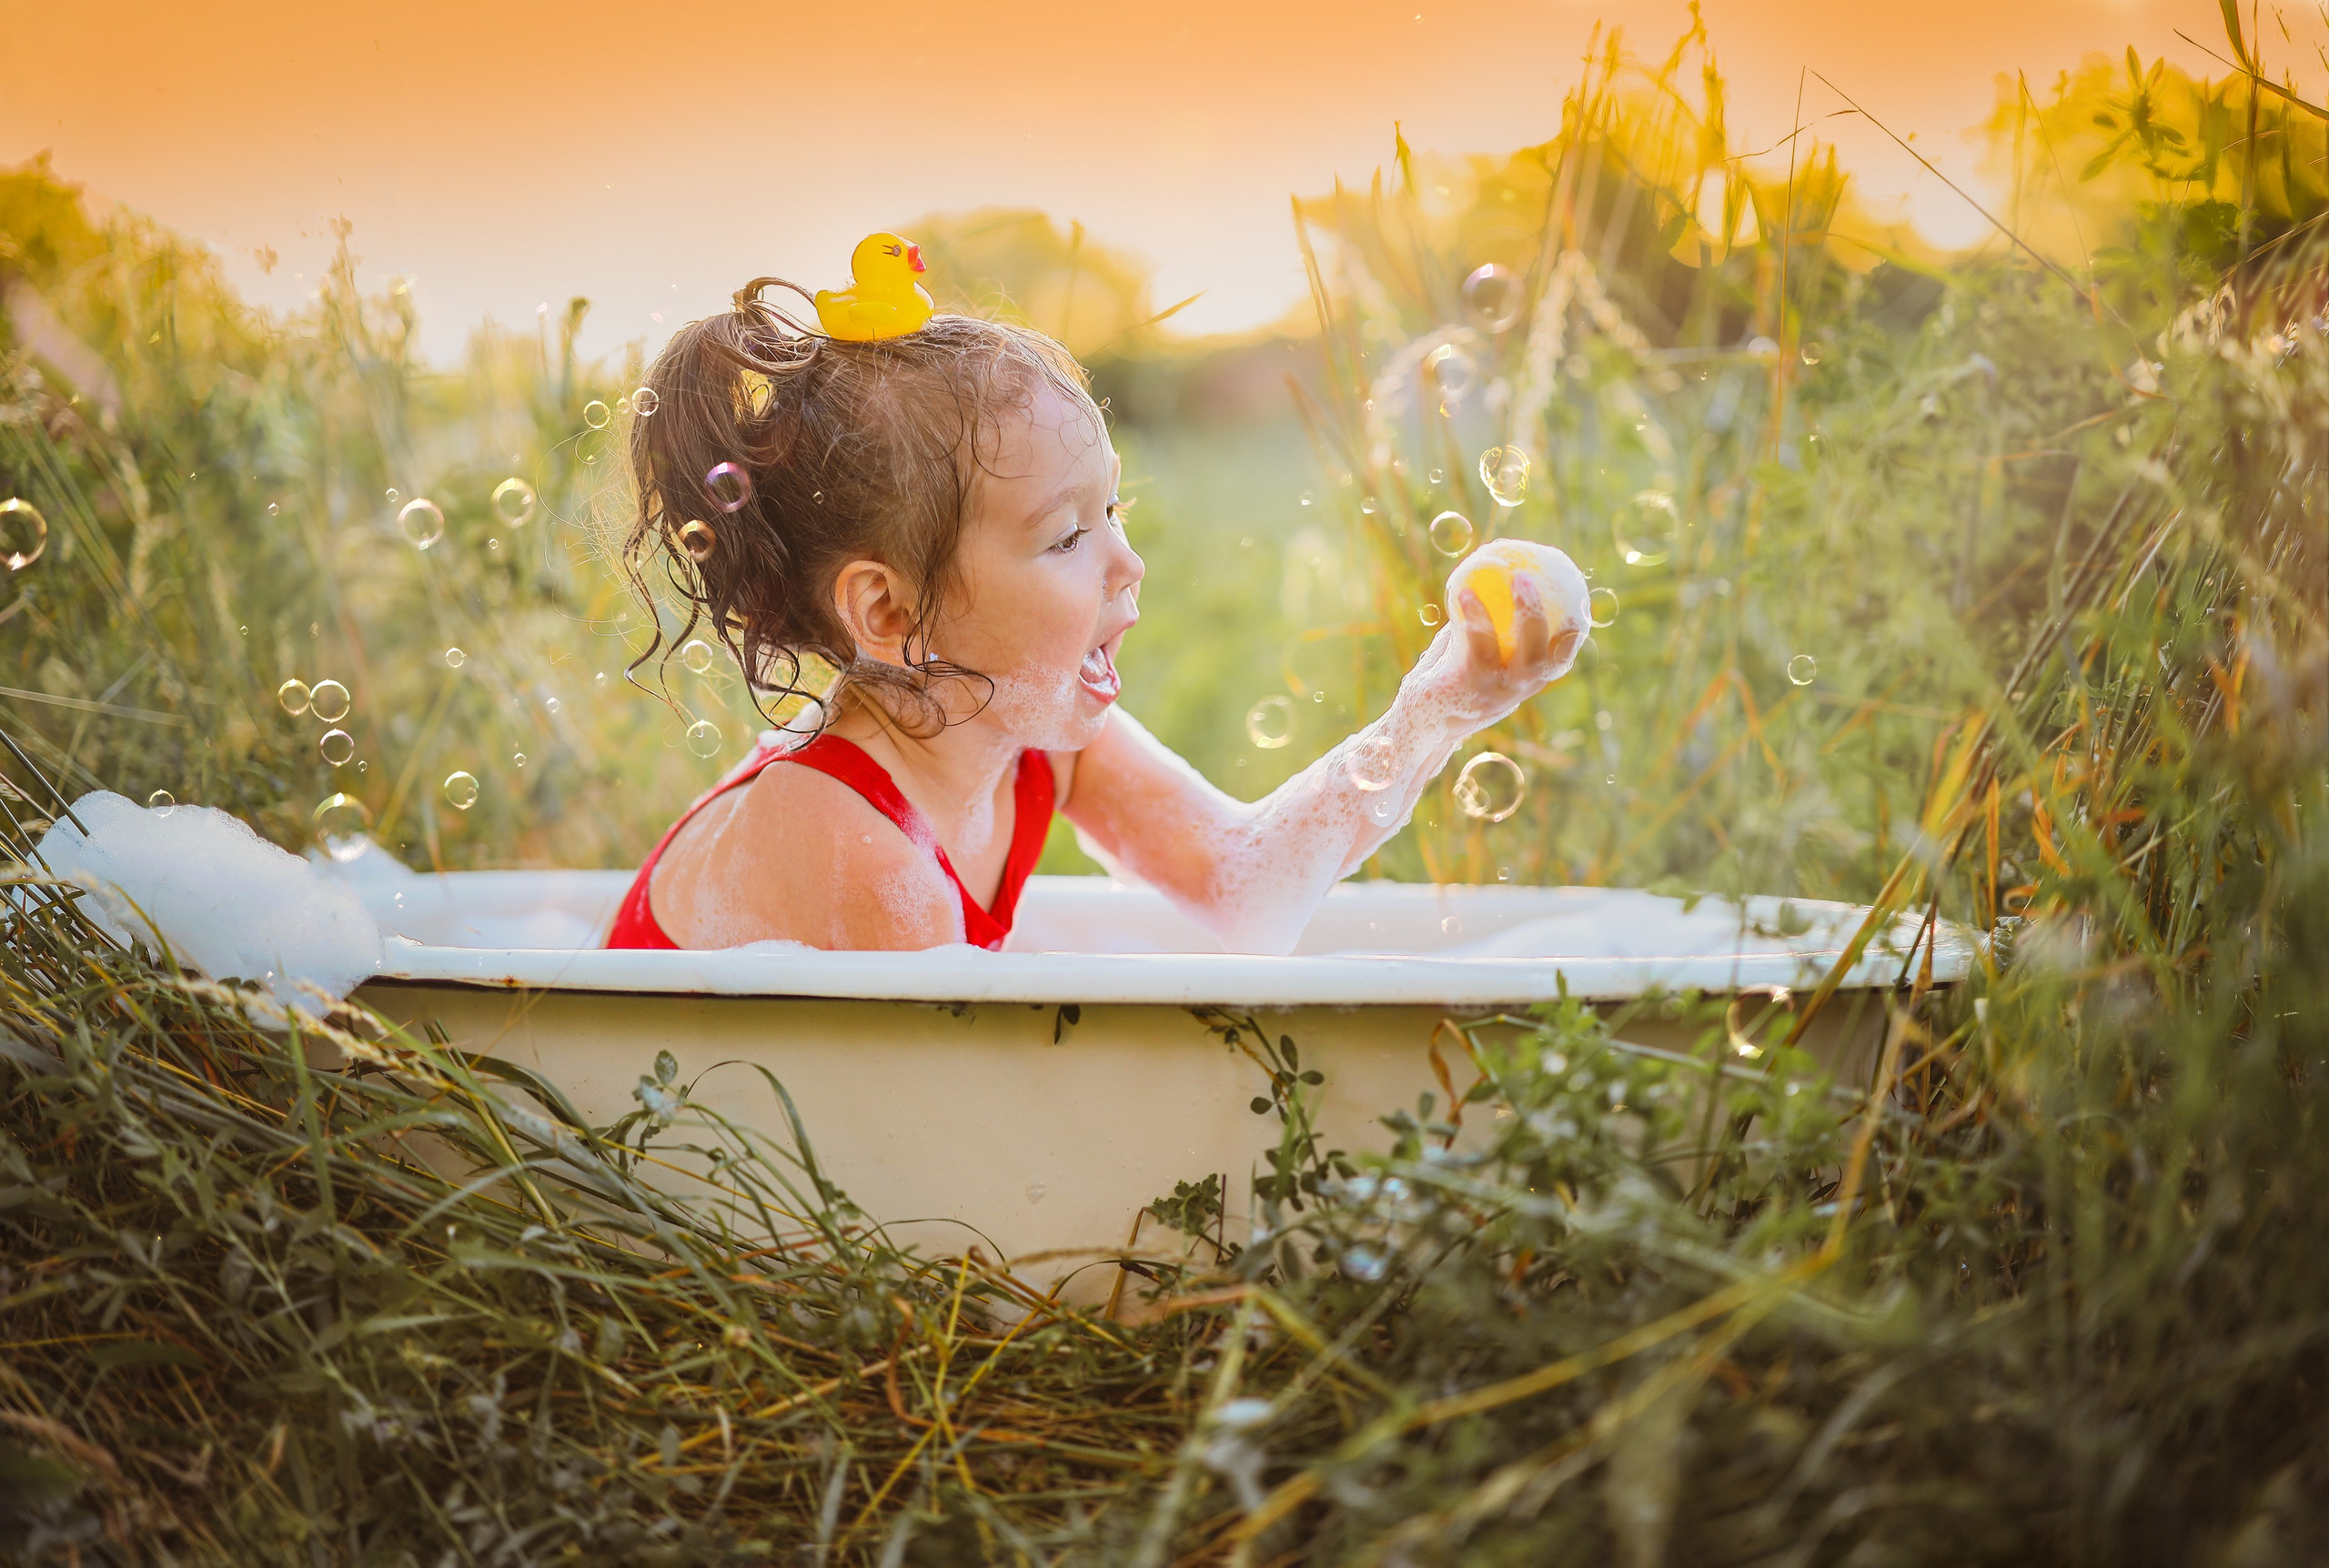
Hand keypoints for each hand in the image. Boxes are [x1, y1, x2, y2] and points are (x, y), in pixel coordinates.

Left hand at [1406, 573, 1582, 730]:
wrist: (1416, 723)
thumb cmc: (1442, 679)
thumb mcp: (1468, 653)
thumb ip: (1483, 627)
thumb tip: (1488, 580)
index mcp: (1522, 684)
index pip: (1558, 662)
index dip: (1573, 635)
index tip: (1579, 602)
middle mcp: (1515, 692)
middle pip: (1546, 657)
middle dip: (1546, 617)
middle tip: (1533, 578)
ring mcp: (1495, 694)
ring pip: (1526, 655)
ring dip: (1526, 612)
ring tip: (1515, 576)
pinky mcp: (1468, 690)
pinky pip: (1478, 646)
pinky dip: (1475, 615)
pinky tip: (1464, 591)